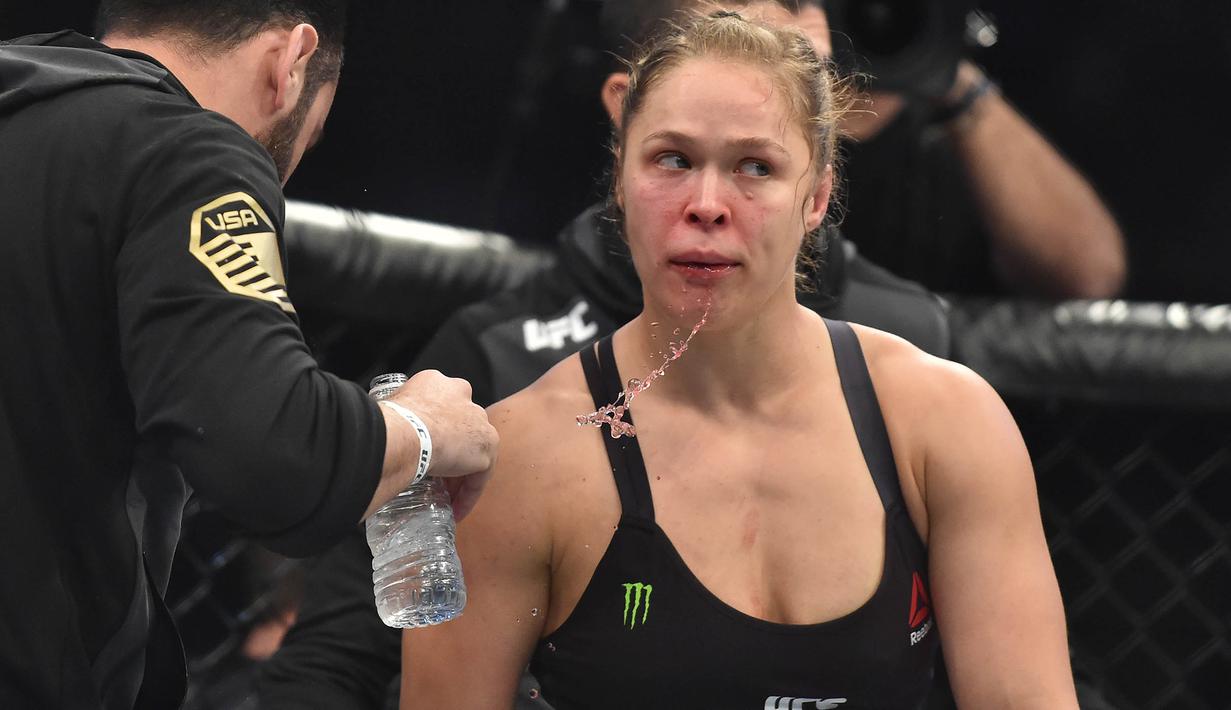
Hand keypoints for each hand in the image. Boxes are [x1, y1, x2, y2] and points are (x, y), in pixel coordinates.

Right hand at [389, 370, 498, 518]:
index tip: (426, 450)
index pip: (441, 408)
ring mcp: (478, 420)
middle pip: (460, 429)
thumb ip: (390, 420)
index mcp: (436, 383)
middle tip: (435, 476)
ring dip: (459, 476)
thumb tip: (370, 440)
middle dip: (450, 452)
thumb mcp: (386, 412)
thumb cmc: (387, 424)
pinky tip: (456, 510)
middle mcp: (462, 395)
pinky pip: (479, 475)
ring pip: (472, 452)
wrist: (405, 435)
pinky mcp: (486, 445)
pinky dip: (467, 495)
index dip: (434, 432)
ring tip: (444, 498)